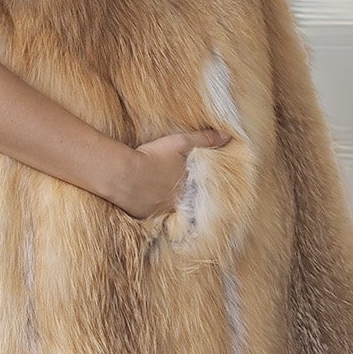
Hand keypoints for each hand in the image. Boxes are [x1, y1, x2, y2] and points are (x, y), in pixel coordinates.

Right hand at [116, 128, 231, 218]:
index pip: (202, 188)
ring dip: (168, 201)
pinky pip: (153, 213)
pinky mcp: (145, 216)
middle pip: (187, 199)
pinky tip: (148, 199)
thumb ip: (205, 140)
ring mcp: (162, 211)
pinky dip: (152, 206)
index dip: (199, 183)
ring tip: (163, 193)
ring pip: (170, 207)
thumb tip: (228, 137)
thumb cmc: (154, 157)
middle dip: (185, 194)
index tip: (198, 179)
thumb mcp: (181, 142)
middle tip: (180, 187)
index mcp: (190, 187)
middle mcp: (179, 203)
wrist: (124, 175)